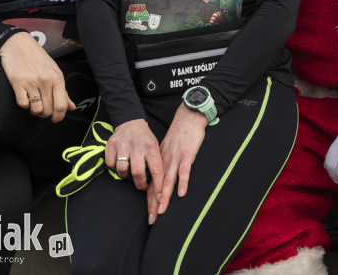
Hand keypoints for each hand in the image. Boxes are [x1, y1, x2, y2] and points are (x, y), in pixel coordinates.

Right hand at [0, 32, 72, 121]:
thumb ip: (63, 91)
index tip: (55, 119)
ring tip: (34, 105)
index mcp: (57, 78)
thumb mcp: (54, 71)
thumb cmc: (37, 58)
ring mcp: (32, 82)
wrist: (18, 45)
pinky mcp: (18, 83)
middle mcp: (46, 80)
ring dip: (35, 111)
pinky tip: (25, 98)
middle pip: (49, 110)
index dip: (59, 117)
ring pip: (36, 109)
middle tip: (42, 111)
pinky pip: (23, 104)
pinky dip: (24, 105)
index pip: (62, 105)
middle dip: (46, 115)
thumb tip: (72, 107)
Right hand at [108, 119, 162, 195]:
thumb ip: (156, 162)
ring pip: (122, 170)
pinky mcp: (111, 144)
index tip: (159, 196)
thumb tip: (161, 187)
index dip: (158, 185)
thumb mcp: (155, 146)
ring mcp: (123, 143)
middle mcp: (137, 144)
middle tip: (142, 186)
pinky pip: (111, 164)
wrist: (131, 122)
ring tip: (129, 173)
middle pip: (137, 172)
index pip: (157, 169)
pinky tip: (119, 162)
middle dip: (140, 184)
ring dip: (125, 176)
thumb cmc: (145, 139)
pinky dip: (114, 168)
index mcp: (151, 146)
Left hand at [148, 104, 207, 223]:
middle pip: (157, 187)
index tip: (150, 216)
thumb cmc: (179, 136)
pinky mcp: (187, 155)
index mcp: (160, 163)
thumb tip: (160, 180)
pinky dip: (183, 182)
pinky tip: (181, 194)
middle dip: (154, 205)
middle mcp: (165, 163)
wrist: (187, 118)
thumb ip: (164, 164)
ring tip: (162, 211)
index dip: (150, 202)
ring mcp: (176, 159)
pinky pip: (184, 171)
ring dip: (164, 197)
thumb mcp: (166, 150)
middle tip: (152, 220)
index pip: (152, 186)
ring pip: (168, 181)